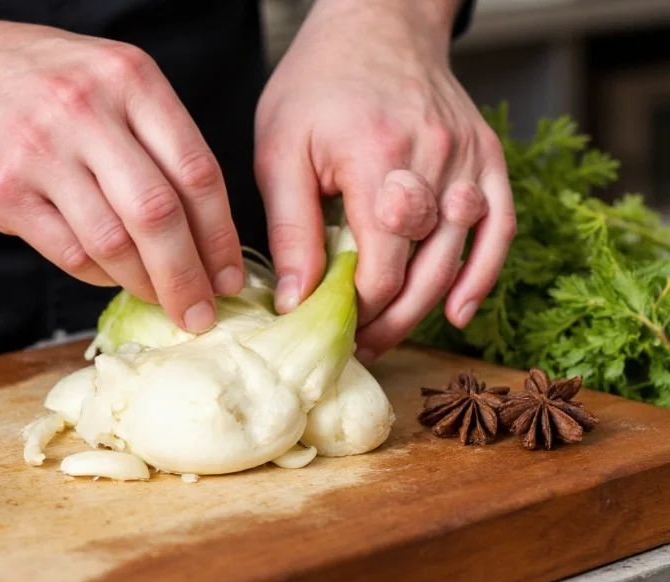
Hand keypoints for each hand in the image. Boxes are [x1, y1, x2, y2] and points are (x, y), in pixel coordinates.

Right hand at [0, 16, 243, 332]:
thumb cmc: (41, 81)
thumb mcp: (110, 80)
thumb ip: (157, 139)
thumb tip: (207, 231)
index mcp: (130, 79)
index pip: (196, 172)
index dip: (221, 236)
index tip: (230, 277)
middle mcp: (86, 110)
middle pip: (159, 215)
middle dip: (188, 277)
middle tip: (200, 314)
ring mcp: (40, 151)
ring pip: (113, 243)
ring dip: (143, 282)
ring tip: (157, 296)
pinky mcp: (3, 191)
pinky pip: (69, 252)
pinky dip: (99, 274)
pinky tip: (110, 274)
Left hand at [254, 0, 515, 358]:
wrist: (376, 23)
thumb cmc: (317, 84)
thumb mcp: (280, 149)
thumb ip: (290, 227)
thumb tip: (294, 299)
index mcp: (377, 158)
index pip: (380, 263)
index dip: (358, 308)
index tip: (332, 327)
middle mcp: (434, 160)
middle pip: (424, 269)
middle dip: (390, 320)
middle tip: (360, 348)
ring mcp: (468, 158)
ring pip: (460, 255)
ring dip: (427, 307)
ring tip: (390, 337)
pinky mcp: (487, 155)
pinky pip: (501, 225)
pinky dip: (485, 273)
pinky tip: (460, 311)